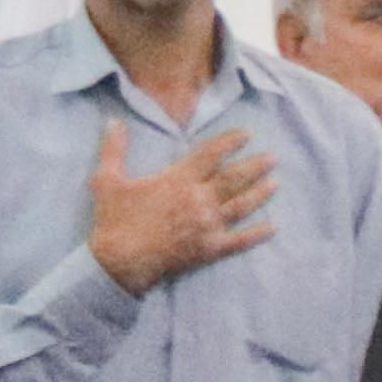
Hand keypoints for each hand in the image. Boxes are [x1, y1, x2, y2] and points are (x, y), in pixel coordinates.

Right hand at [84, 120, 272, 289]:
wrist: (120, 260)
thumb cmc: (114, 219)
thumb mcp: (106, 179)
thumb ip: (113, 148)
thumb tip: (113, 121)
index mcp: (177, 180)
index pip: (210, 154)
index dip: (230, 142)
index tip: (247, 134)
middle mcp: (199, 199)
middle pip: (234, 178)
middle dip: (255, 166)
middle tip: (273, 158)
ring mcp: (208, 225)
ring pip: (242, 204)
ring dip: (260, 193)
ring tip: (276, 183)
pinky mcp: (211, 248)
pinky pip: (241, 240)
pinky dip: (258, 234)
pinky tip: (274, 227)